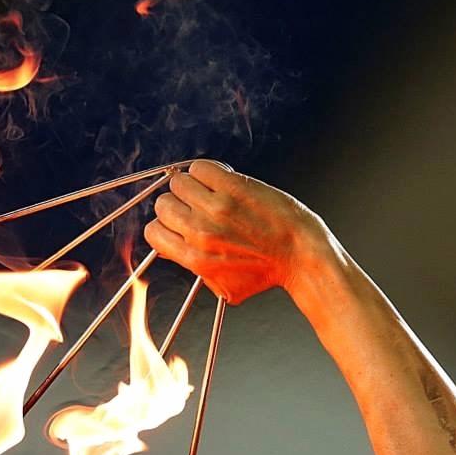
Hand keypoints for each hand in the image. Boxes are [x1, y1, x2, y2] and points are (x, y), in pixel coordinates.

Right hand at [144, 160, 334, 304]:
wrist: (301, 256)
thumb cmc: (267, 273)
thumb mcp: (225, 286)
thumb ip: (195, 270)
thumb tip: (171, 252)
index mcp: (195, 259)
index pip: (154, 232)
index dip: (166, 226)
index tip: (180, 223)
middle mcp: (201, 232)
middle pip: (163, 204)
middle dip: (178, 204)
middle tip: (196, 206)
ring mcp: (217, 207)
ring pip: (178, 181)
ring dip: (191, 184)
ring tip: (209, 192)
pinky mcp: (234, 186)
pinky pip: (201, 167)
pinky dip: (207, 171)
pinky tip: (221, 180)